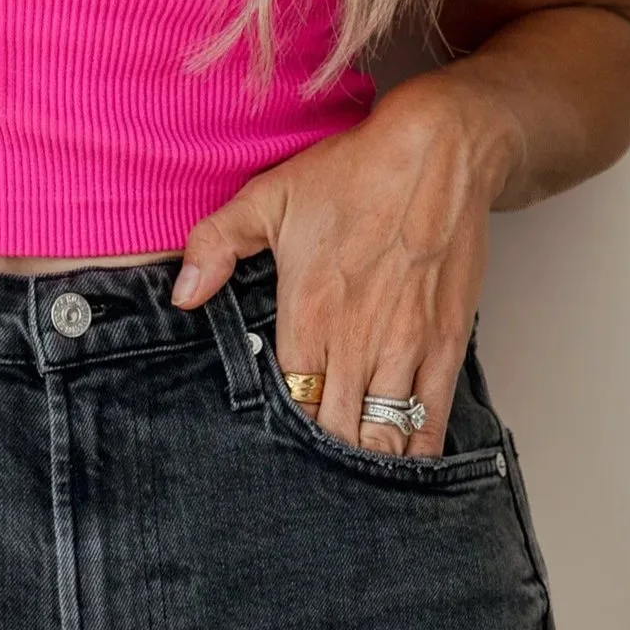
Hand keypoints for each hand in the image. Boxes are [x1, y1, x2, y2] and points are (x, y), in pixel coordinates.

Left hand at [170, 80, 513, 457]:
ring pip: (383, 435)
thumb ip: (216, 245)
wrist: (438, 152)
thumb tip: (183, 295)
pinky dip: (416, 450)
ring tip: (350, 477)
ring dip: (365, 459)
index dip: (283, 434)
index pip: (290, 406)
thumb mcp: (268, 195)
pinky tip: (402, 465)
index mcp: (309, 314)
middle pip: (336, 434)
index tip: (275, 442)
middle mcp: (357, 341)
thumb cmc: (353, 172)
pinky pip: (433, 417)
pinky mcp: (447, 342)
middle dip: (322, 459)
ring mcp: (406, 345)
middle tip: (310, 471)